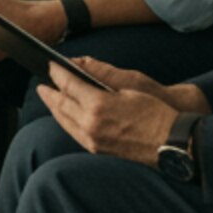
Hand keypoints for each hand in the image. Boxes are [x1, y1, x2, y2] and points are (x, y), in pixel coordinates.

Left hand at [34, 60, 203, 165]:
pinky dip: (66, 122)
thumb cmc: (155, 111)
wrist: (171, 143)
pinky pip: (73, 133)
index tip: (50, 65)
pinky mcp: (96, 150)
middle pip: (61, 106)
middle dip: (49, 94)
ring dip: (55, 109)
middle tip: (41, 84)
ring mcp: (92, 140)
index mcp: (98, 106)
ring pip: (64, 122)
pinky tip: (66, 116)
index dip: (57, 73)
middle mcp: (90, 125)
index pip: (68, 86)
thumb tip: (79, 63)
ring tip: (49, 99)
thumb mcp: (129, 86)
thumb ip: (100, 74)